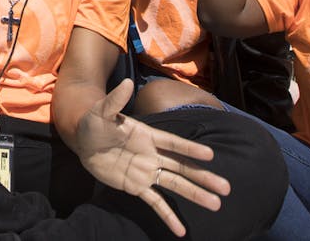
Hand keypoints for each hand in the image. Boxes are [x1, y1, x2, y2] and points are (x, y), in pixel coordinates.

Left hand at [75, 80, 228, 236]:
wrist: (83, 141)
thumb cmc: (94, 122)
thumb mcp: (101, 111)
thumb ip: (115, 101)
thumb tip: (126, 84)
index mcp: (148, 136)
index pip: (173, 144)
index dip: (190, 150)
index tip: (210, 155)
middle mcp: (152, 155)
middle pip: (182, 167)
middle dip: (203, 177)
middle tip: (226, 188)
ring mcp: (146, 172)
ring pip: (174, 185)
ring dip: (194, 195)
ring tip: (215, 204)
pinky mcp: (136, 187)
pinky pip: (155, 203)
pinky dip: (167, 216)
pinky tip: (180, 230)